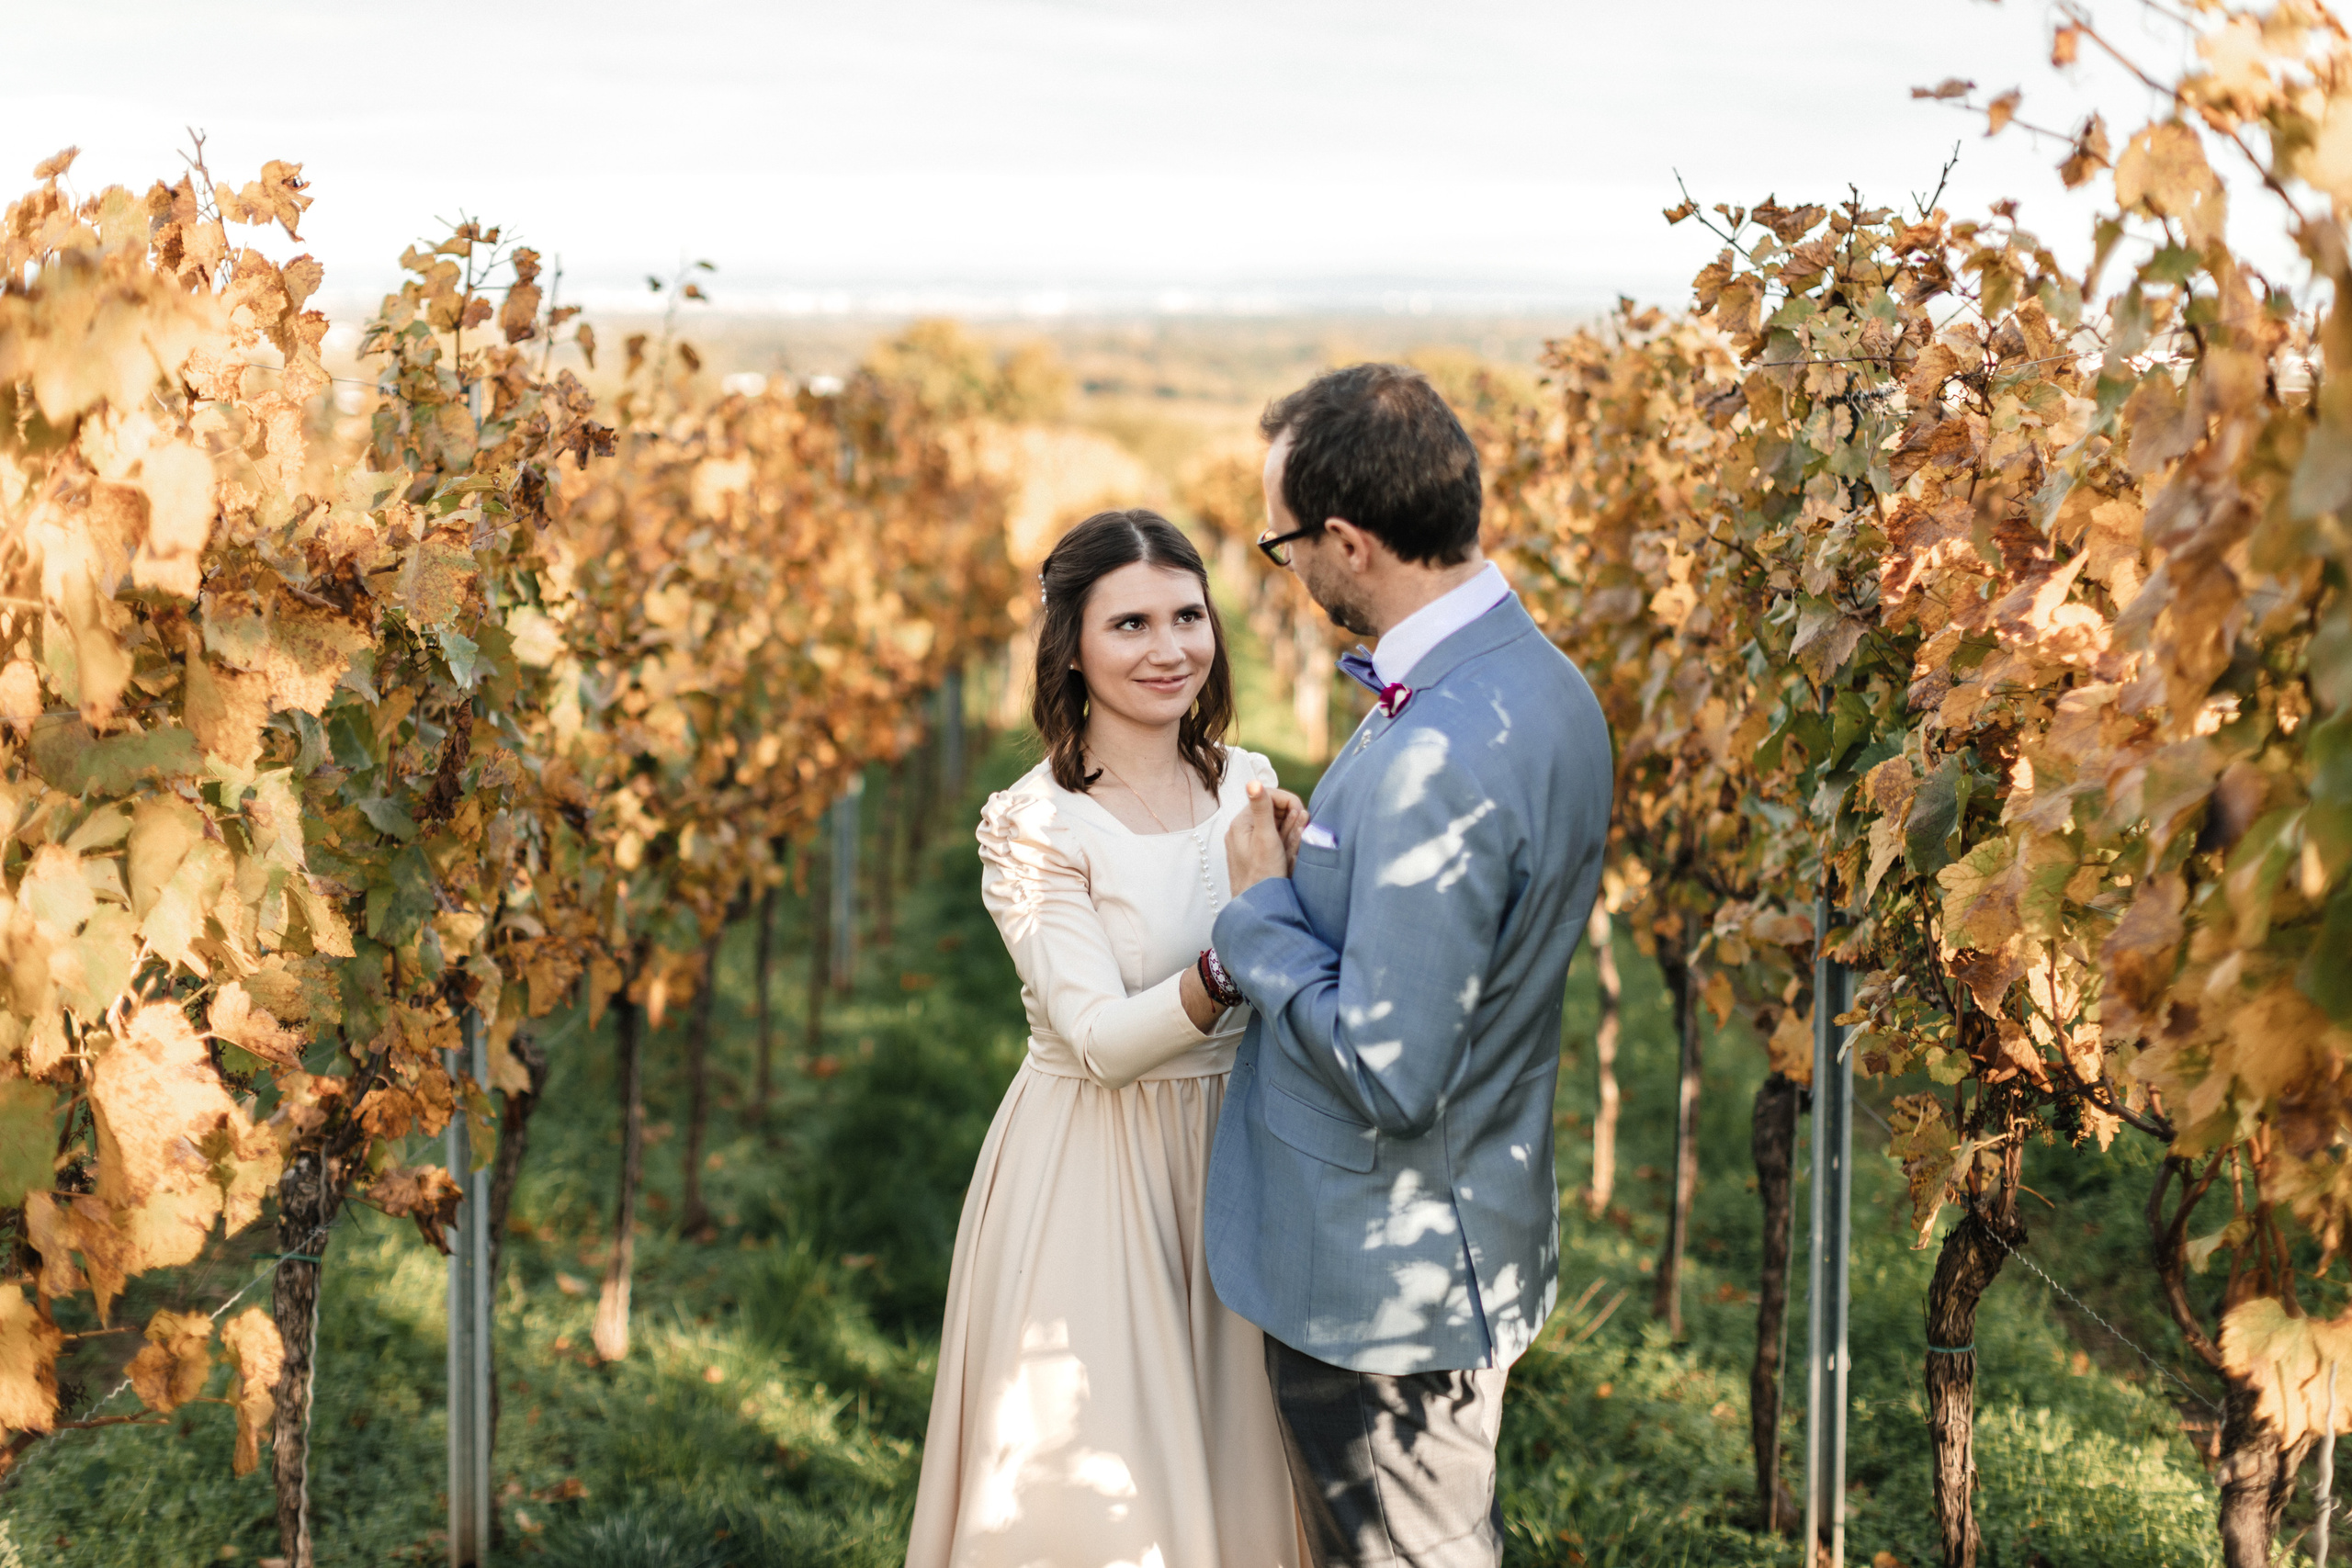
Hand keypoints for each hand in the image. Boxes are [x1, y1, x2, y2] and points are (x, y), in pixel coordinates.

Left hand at [1226, 780, 1291, 898]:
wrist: (1257, 909)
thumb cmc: (1261, 875)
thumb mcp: (1265, 839)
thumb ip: (1262, 809)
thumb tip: (1253, 782)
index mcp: (1241, 823)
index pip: (1268, 796)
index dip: (1289, 802)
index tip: (1302, 815)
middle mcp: (1243, 830)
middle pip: (1275, 811)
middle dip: (1292, 821)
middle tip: (1299, 837)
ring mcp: (1250, 844)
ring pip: (1278, 826)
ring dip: (1292, 834)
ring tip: (1292, 851)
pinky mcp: (1258, 856)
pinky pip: (1277, 841)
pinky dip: (1288, 845)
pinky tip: (1290, 857)